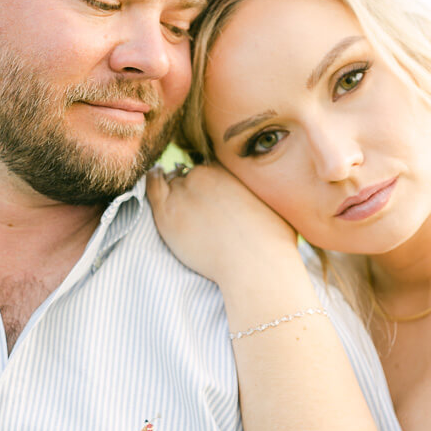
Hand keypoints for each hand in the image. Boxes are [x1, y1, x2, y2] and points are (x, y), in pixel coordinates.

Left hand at [147, 162, 297, 285]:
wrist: (256, 265)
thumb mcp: (277, 200)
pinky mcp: (167, 213)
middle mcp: (205, 174)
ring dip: (175, 188)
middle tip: (199, 204)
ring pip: (173, 181)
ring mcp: (184, 192)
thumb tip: (270, 179)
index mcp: (230, 168)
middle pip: (192, 173)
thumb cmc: (273, 239)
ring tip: (181, 201)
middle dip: (195, 186)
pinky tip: (156, 182)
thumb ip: (265, 185)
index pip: (212, 165)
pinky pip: (152, 187)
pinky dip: (153, 183)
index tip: (213, 192)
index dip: (212, 179)